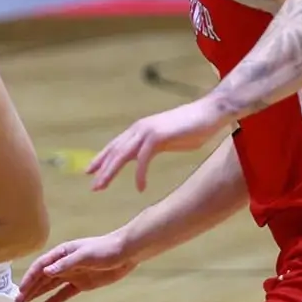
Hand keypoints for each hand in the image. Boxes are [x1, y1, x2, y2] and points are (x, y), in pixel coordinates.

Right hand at [14, 232, 137, 301]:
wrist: (126, 253)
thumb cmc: (105, 249)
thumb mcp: (84, 255)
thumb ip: (65, 264)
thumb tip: (46, 272)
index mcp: (62, 253)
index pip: (40, 266)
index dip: (30, 278)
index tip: (21, 290)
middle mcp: (63, 264)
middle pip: (42, 277)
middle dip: (29, 288)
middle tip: (17, 301)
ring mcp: (72, 274)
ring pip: (50, 286)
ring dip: (37, 294)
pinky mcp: (82, 284)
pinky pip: (64, 293)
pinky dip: (53, 300)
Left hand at [88, 98, 230, 191]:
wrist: (211, 113)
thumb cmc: (193, 127)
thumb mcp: (167, 139)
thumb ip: (152, 147)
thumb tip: (144, 157)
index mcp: (140, 129)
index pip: (116, 145)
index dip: (102, 158)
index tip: (90, 171)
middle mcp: (140, 129)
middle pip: (115, 151)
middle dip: (101, 169)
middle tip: (93, 186)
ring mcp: (147, 131)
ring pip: (122, 155)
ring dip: (110, 172)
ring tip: (101, 187)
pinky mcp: (158, 136)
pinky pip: (144, 159)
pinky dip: (140, 175)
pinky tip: (140, 188)